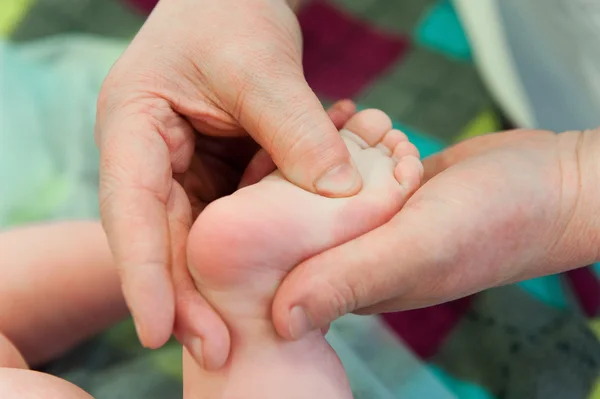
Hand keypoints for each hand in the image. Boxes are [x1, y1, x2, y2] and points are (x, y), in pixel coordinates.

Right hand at [95, 0, 360, 368]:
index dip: (142, 274)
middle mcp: (146, 157)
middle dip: (184, 297)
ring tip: (238, 336)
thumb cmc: (231, 14)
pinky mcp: (209, 175)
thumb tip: (343, 195)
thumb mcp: (262, 65)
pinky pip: (224, 221)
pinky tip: (267, 284)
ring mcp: (177, 169)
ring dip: (214, 286)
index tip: (160, 331)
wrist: (233, 0)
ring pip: (191, 239)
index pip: (130, 209)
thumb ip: (298, 129)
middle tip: (218, 349)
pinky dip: (245, 252)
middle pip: (158, 239)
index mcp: (132, 126)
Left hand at [272, 128, 599, 337]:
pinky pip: (355, 171)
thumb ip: (349, 280)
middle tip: (290, 137)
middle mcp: (361, 259)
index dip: (260, 228)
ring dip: (322, 155)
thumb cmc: (491, 224)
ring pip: (326, 192)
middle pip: (298, 224)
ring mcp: (378, 227)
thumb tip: (279, 323)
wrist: (552, 185)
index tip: (253, 180)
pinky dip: (349, 143)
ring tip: (332, 119)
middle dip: (289, 179)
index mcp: (356, 286)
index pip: (285, 266)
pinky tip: (350, 116)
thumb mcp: (415, 250)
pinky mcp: (395, 197)